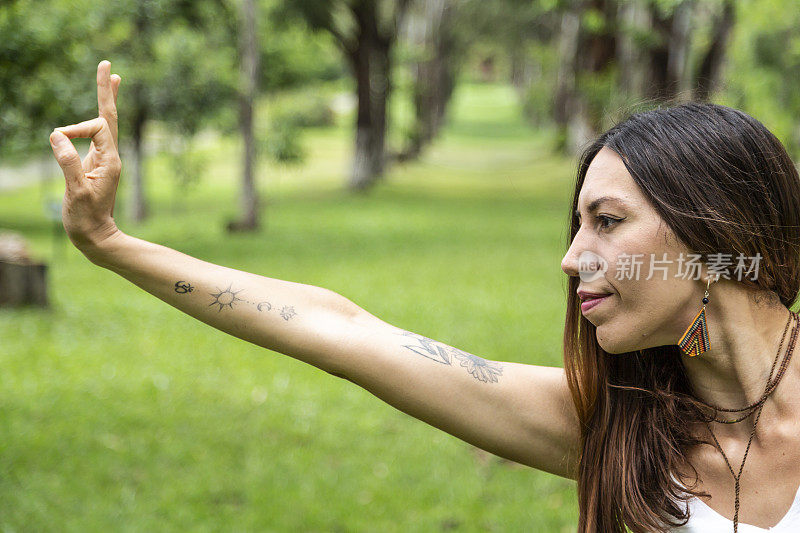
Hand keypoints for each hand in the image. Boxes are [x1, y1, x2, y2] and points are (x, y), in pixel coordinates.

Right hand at [49, 60, 122, 255]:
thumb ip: (67, 162)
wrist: (96, 237)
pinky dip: (97, 119)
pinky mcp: (96, 165)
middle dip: (106, 91)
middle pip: (108, 117)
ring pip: (105, 124)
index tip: (59, 140)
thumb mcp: (75, 191)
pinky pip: (97, 136)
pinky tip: (100, 111)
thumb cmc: (86, 217)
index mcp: (110, 160)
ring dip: (106, 99)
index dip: (76, 129)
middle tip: (108, 65)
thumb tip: (57, 135)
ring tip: (112, 76)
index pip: (96, 128)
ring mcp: (105, 160)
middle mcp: (111, 156)